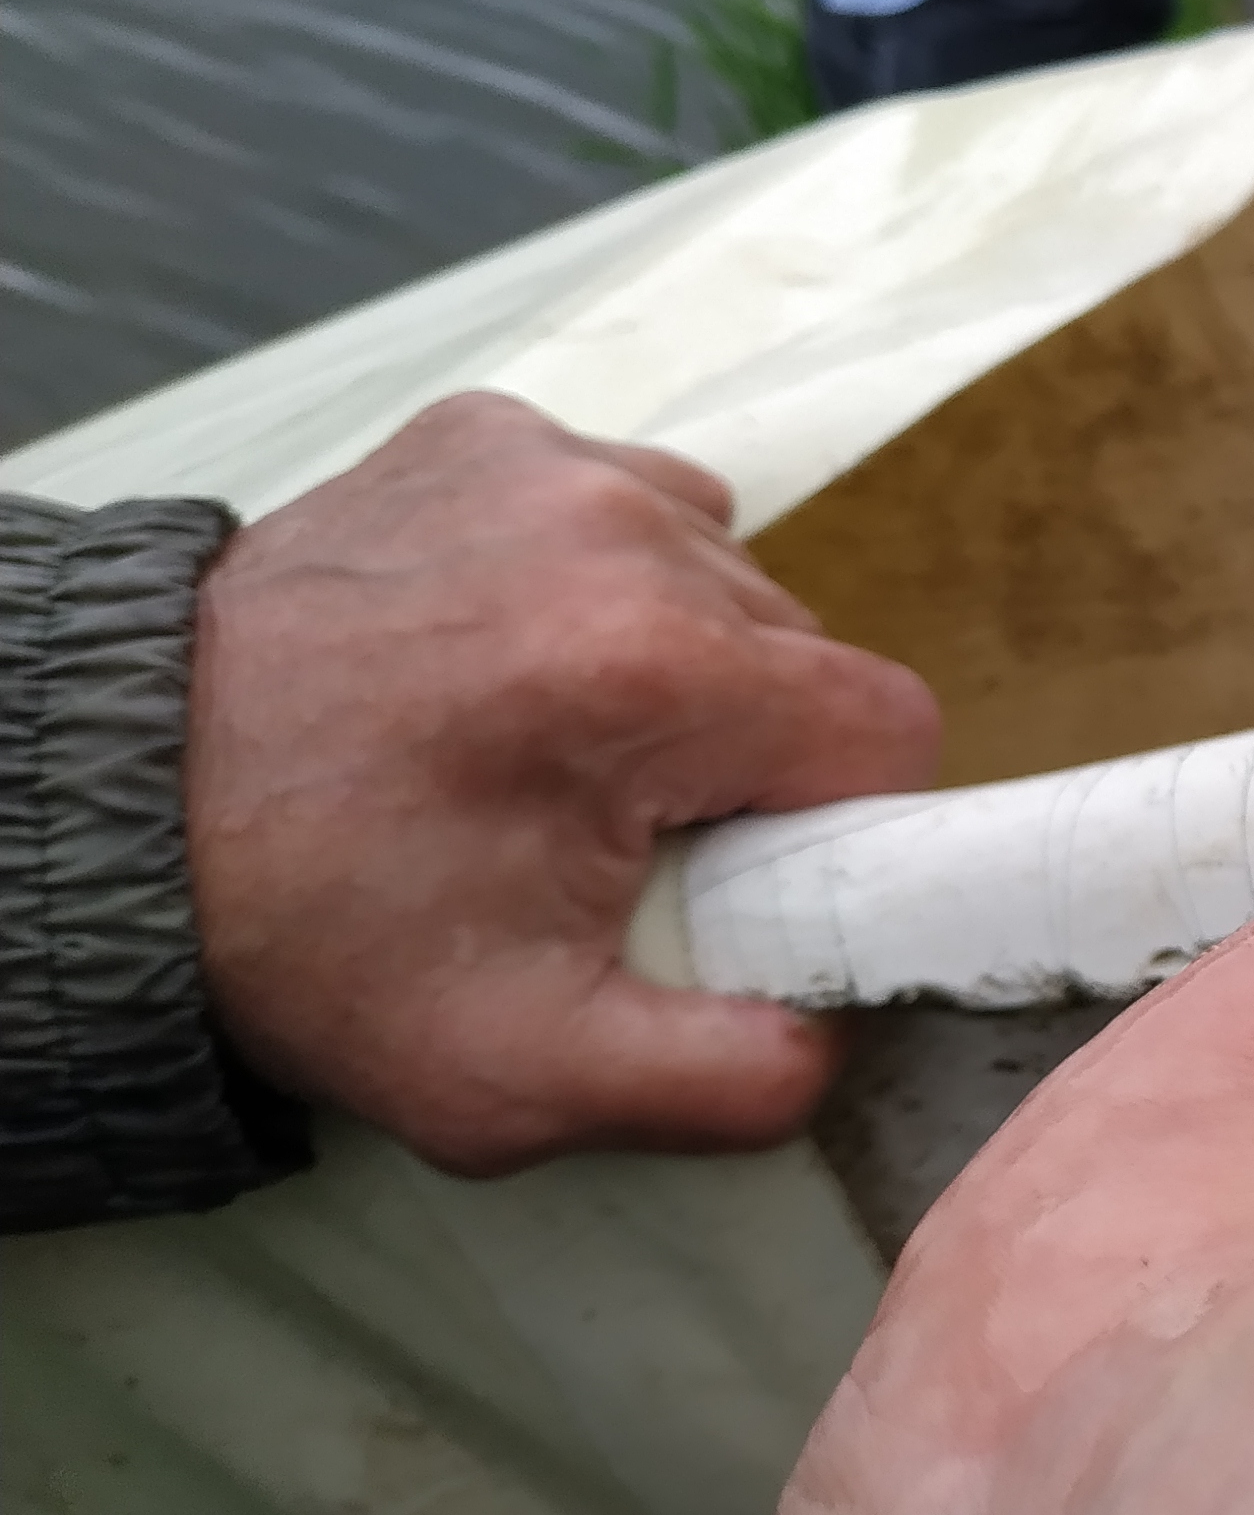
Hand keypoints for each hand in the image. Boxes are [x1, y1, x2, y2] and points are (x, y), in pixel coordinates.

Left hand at [188, 395, 940, 1173]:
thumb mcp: (519, 1072)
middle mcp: (623, 530)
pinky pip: (625, 503)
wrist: (104, 810)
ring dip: (677, 660)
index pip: (887, 731)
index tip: (727, 871)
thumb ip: (724, 1081)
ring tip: (545, 736)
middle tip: (611, 822)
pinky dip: (595, 580)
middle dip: (743, 746)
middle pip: (805, 650)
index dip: (834, 823)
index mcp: (658, 668)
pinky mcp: (484, 433)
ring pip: (725, 572)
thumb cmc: (312, 932)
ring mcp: (548, 465)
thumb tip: (837, 1046)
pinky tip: (503, 651)